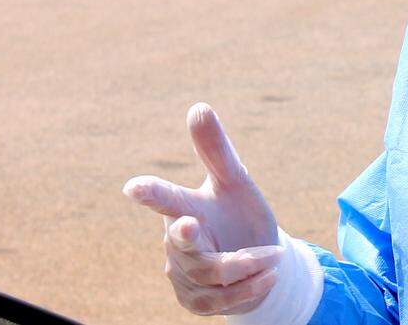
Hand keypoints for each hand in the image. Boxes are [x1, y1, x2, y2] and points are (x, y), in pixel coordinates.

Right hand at [123, 103, 281, 315]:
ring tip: (274, 256)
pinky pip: (221, 300)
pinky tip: (268, 277)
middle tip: (190, 222)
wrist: (257, 256)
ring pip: (211, 273)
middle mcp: (177, 243)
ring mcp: (183, 274)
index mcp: (185, 208)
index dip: (150, 193)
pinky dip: (248, 289)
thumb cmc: (237, 212)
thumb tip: (198, 106)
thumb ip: (216, 150)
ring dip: (246, 264)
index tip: (134, 186)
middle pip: (182, 242)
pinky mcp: (195, 301)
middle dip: (188, 237)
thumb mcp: (235, 180)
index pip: (165, 199)